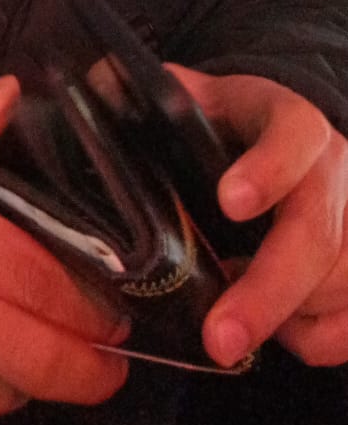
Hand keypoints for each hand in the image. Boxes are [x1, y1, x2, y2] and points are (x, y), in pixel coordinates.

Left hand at [171, 67, 347, 368]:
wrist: (305, 141)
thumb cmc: (245, 128)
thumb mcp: (208, 98)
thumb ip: (162, 93)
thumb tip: (102, 85)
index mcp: (296, 123)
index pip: (293, 139)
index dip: (267, 170)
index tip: (227, 200)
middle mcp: (339, 175)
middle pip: (316, 235)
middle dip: (267, 292)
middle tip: (219, 338)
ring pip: (336, 287)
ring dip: (279, 317)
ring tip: (227, 323)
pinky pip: (345, 328)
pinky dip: (307, 339)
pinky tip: (272, 325)